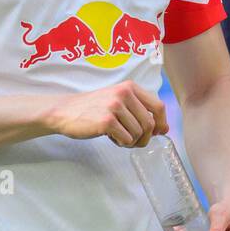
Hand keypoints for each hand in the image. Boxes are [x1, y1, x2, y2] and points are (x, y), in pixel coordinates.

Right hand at [43, 80, 167, 146]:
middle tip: (133, 141)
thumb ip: (139, 110)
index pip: (158, 106)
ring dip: (131, 141)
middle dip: (144, 137)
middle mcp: (124, 94)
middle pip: (149, 124)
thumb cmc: (94, 108)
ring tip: (118, 136)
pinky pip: (126, 139)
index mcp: (130, 87)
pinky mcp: (106, 121)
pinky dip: (121, 143)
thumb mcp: (118, 100)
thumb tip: (164, 129)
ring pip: (138, 133)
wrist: (65, 111)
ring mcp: (115, 107)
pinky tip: (112, 138)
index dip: (162, 122)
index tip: (159, 132)